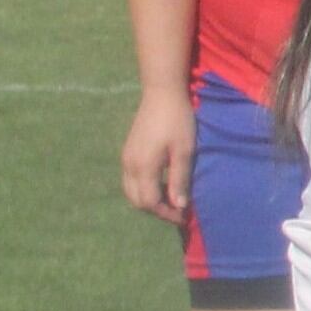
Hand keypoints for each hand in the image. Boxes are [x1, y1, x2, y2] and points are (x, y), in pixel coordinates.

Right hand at [121, 87, 194, 222]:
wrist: (161, 94)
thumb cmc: (177, 121)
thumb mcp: (184, 151)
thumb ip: (180, 179)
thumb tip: (179, 206)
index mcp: (143, 167)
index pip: (150, 202)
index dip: (166, 213)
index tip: (184, 216)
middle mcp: (129, 165)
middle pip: (137, 201)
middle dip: (156, 210)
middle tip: (178, 210)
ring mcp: (125, 158)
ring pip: (130, 191)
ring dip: (149, 200)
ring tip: (171, 198)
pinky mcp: (127, 152)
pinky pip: (130, 180)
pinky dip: (143, 188)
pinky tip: (162, 183)